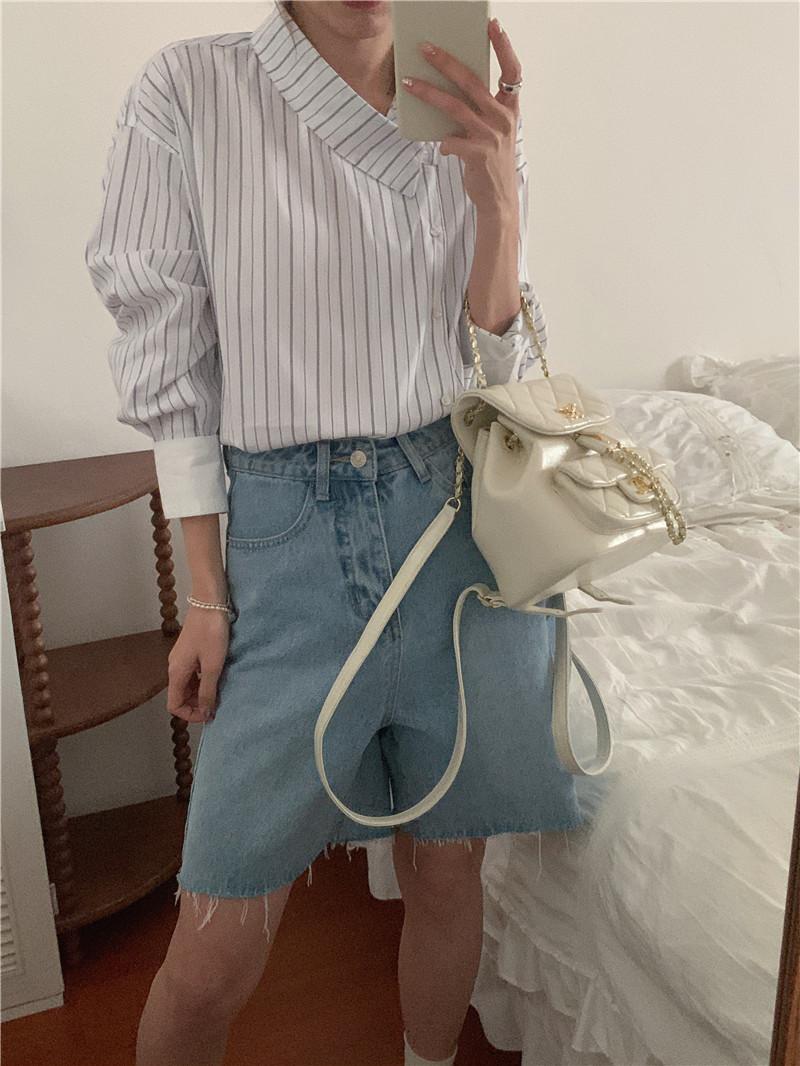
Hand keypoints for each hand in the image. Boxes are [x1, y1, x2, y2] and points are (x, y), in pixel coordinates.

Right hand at [166, 606, 230, 722]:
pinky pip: (193, 674)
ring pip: (187, 685)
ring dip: (200, 693)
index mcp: (176, 673)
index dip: (190, 715)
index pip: (174, 706)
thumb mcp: (212, 666)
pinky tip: (217, 676)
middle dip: (196, 705)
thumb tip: (205, 713)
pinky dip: (202, 680)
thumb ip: (208, 691)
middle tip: (217, 705)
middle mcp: (175, 667)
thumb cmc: (211, 633)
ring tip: (219, 691)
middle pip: (180, 696)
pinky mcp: (190, 650)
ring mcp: (182, 658)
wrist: (209, 602)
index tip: (209, 714)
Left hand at [401, 17, 521, 218]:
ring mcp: (491, 136)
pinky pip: (451, 140)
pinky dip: (442, 142)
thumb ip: (478, 112)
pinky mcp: (478, 154)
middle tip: (426, 48)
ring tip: (409, 82)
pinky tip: (441, 147)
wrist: (498, 199)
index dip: (504, 48)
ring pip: (455, 106)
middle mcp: (503, 119)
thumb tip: (447, 91)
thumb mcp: (492, 133)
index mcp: (510, 109)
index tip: (493, 26)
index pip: (512, 72)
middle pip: (472, 81)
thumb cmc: (492, 163)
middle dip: (446, 62)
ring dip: (429, 92)